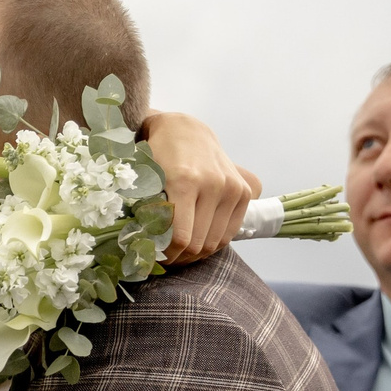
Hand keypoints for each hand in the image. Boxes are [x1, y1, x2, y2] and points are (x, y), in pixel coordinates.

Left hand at [139, 111, 259, 261]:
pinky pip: (229, 233)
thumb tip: (147, 250)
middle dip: (179, 257)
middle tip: (165, 259)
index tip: (154, 259)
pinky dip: (213, 243)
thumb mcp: (147, 179)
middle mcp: (213, 184)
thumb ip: (149, 212)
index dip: (166, 254)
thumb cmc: (159, 156)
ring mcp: (231, 188)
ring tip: (180, 252)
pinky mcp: (244, 192)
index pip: (180, 237)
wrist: (186, 131)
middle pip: (198, 243)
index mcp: (185, 181)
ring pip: (215, 242)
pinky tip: (197, 241)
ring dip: (196, 254)